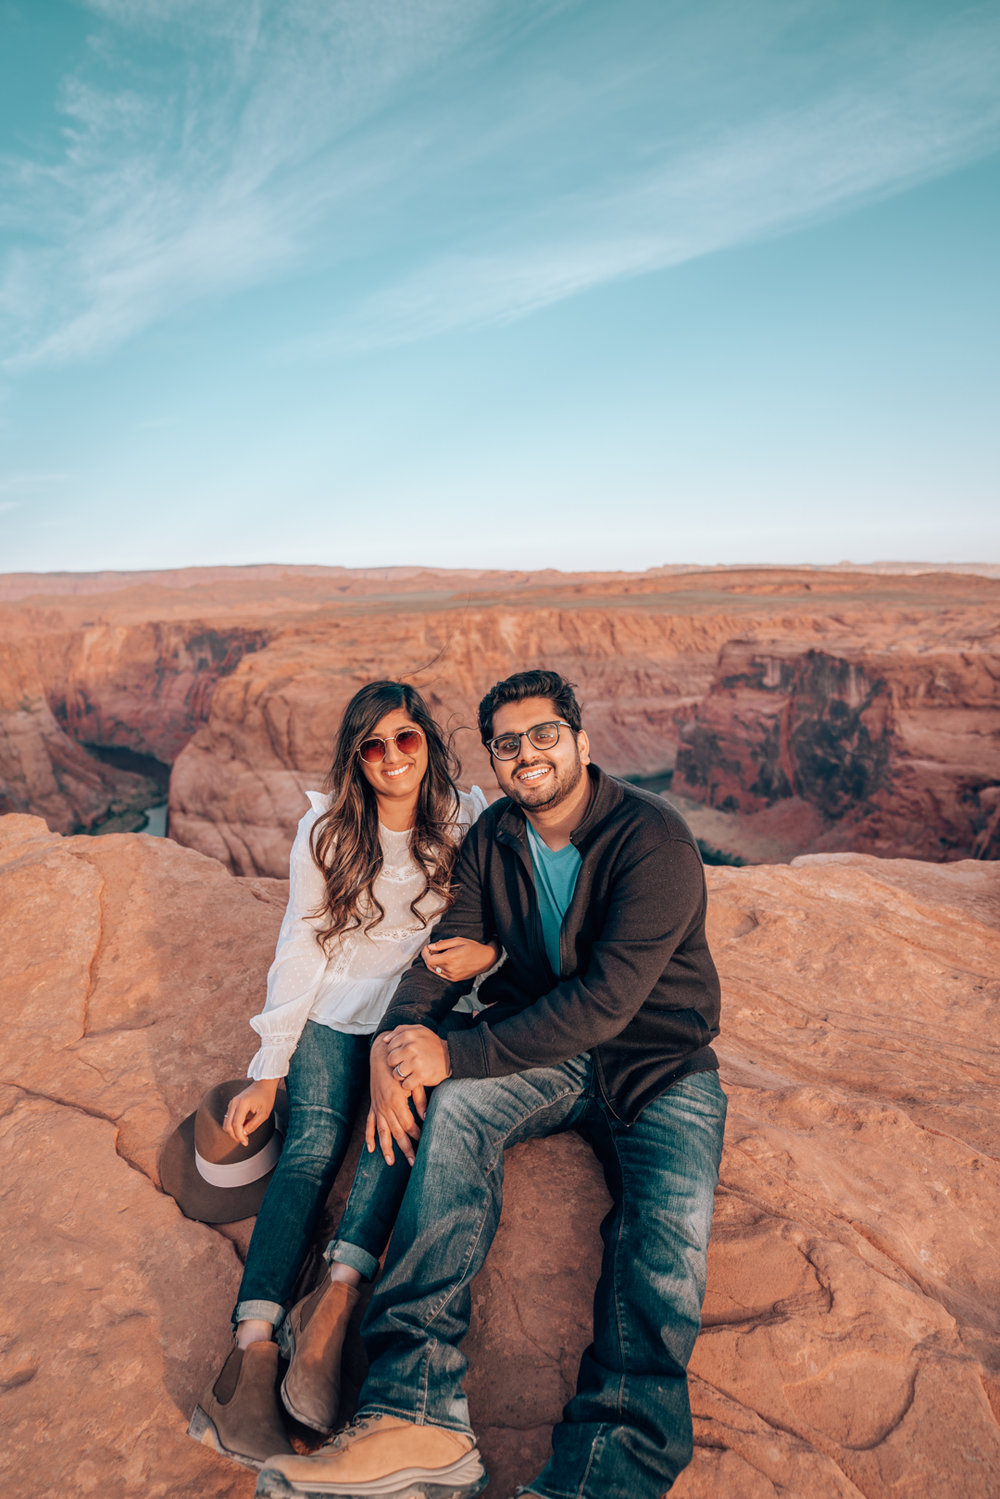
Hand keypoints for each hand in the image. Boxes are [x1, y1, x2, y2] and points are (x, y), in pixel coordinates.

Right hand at [223, 1078, 278, 1146]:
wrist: (264, 1084)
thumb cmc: (266, 1097)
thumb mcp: (264, 1114)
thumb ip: (253, 1125)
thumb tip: (243, 1134)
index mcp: (242, 1104)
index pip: (235, 1124)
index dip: (239, 1136)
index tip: (245, 1142)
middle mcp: (234, 1103)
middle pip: (227, 1125)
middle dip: (234, 1136)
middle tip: (244, 1140)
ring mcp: (232, 1103)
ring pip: (226, 1123)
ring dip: (234, 1131)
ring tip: (245, 1133)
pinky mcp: (232, 1105)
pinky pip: (229, 1119)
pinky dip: (234, 1126)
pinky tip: (244, 1126)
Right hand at [366, 1035, 425, 1166]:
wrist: (382, 1056)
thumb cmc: (401, 1068)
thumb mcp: (413, 1082)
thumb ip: (420, 1100)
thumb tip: (426, 1117)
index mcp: (396, 1102)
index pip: (409, 1124)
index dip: (417, 1134)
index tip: (424, 1142)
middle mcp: (385, 1107)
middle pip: (397, 1132)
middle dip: (405, 1148)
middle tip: (413, 1162)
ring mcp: (377, 1108)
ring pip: (382, 1132)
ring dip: (386, 1148)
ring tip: (391, 1162)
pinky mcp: (373, 1105)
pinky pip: (370, 1124)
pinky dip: (369, 1137)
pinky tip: (371, 1149)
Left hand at [385, 1024, 451, 1088]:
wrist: (450, 1056)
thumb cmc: (431, 1044)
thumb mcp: (419, 1030)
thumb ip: (400, 1030)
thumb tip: (385, 1040)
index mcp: (409, 1035)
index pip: (389, 1047)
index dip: (395, 1053)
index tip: (404, 1055)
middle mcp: (410, 1047)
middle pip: (390, 1061)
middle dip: (396, 1064)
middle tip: (406, 1065)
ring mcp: (415, 1062)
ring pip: (396, 1073)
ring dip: (402, 1076)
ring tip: (410, 1072)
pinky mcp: (420, 1075)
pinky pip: (405, 1084)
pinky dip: (409, 1084)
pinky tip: (415, 1079)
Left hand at [421, 936, 499, 980]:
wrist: (486, 959)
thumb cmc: (473, 948)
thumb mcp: (458, 940)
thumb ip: (442, 944)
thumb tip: (431, 946)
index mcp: (450, 959)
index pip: (429, 959)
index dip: (425, 953)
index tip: (427, 948)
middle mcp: (450, 969)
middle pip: (430, 965)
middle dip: (428, 956)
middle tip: (432, 949)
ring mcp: (452, 976)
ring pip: (435, 970)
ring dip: (433, 962)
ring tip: (440, 954)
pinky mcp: (454, 979)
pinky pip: (441, 974)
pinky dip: (439, 967)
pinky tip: (444, 961)